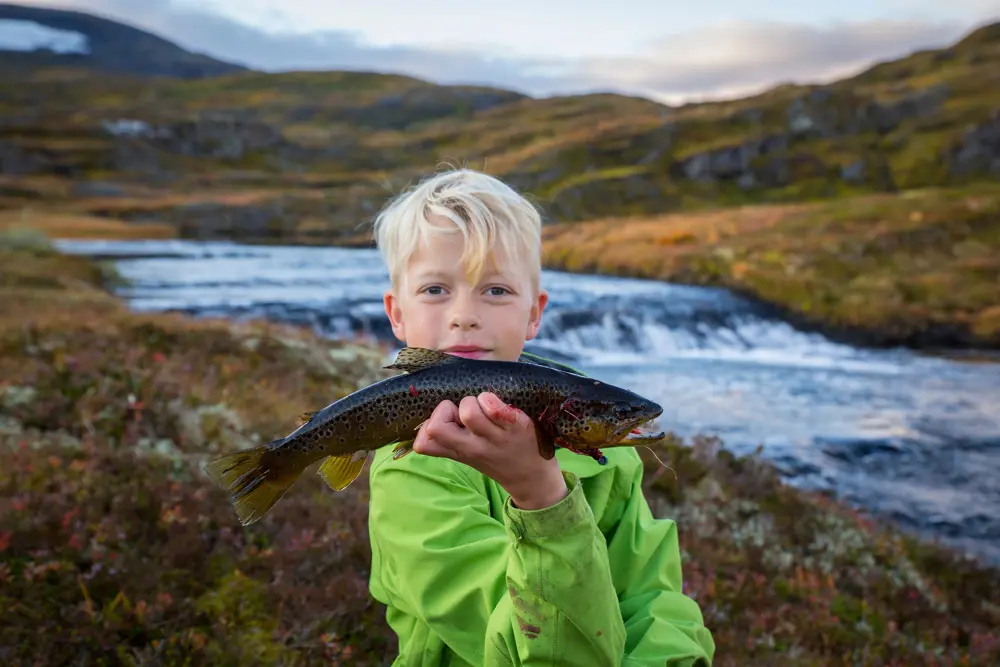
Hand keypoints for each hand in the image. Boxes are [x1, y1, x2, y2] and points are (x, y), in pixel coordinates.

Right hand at [413, 392, 567, 509]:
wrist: (533, 480)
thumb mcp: (468, 455)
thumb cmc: (497, 458)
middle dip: (445, 409)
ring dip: (474, 400)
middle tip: (463, 413)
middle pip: (437, 427)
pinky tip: (500, 407)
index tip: (448, 422)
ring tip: (486, 408)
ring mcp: (494, 438)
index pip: (423, 443)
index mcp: (458, 452)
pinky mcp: (515, 427)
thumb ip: (448, 440)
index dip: (428, 425)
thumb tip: (428, 420)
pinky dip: (492, 399)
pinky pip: (495, 407)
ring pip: (468, 410)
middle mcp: (473, 447)